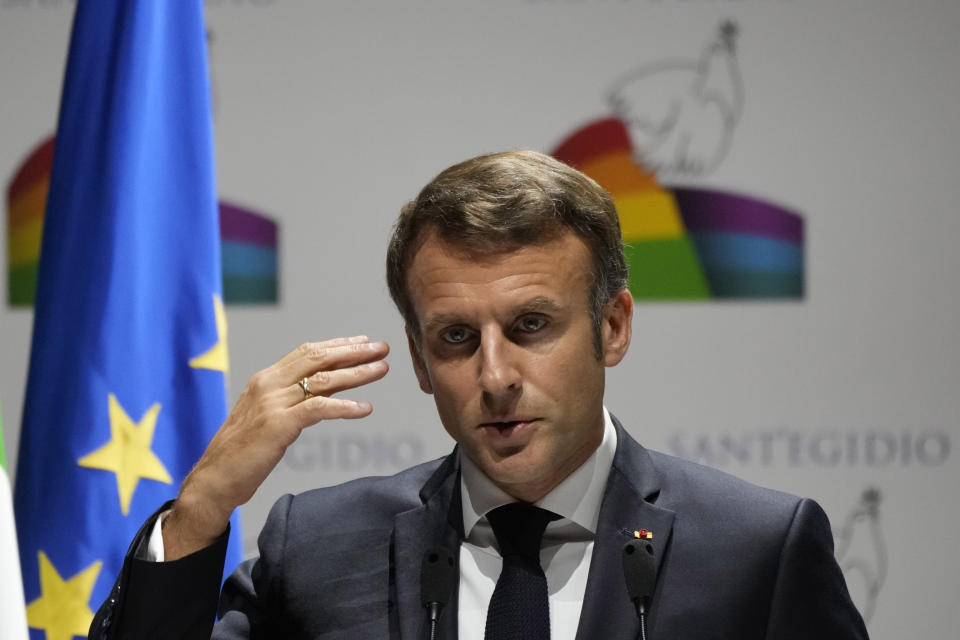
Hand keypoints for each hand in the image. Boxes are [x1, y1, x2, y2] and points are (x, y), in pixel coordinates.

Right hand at [163, 335, 389, 559]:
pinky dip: (345, 407)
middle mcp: (269, 384)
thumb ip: (291, 399)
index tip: (364, 342)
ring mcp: (273, 403)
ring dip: (357, 373)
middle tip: (382, 348)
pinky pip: (319, 409)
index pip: (307, 352)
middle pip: (318, 358)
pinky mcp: (279, 424)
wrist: (215, 479)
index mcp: (265, 378)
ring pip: (323, 380)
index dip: (337, 345)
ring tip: (381, 369)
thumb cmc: (242, 451)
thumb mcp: (266, 415)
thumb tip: (323, 389)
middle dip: (353, 352)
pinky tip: (365, 408)